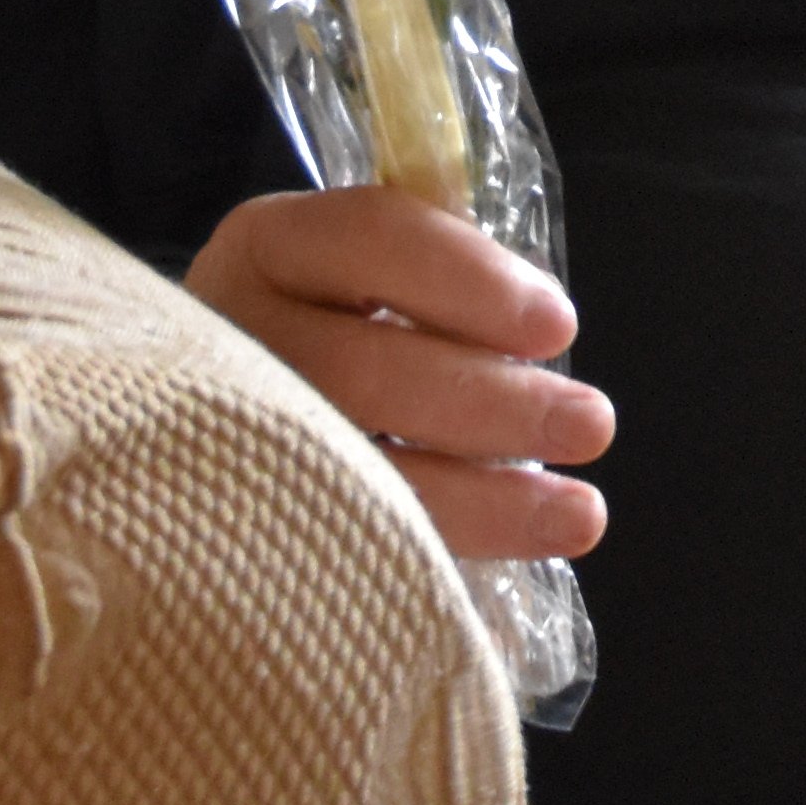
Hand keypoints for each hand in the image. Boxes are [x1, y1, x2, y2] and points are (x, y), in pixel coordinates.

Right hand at [181, 184, 611, 563]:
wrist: (215, 414)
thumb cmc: (336, 329)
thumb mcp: (368, 276)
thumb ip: (438, 278)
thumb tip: (544, 328)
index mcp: (270, 247)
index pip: (370, 239)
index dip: (470, 280)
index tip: (559, 326)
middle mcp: (231, 338)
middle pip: (360, 372)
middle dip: (491, 404)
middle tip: (590, 425)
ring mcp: (223, 440)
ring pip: (349, 477)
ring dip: (481, 500)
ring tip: (578, 514)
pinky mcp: (238, 528)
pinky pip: (338, 548)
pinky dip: (428, 556)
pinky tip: (498, 565)